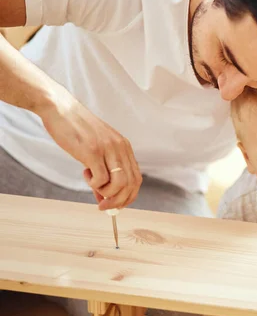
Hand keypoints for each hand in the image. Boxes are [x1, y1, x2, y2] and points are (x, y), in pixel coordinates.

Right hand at [39, 95, 141, 209]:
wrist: (60, 109)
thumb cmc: (76, 130)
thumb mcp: (95, 149)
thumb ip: (102, 171)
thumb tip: (103, 197)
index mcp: (124, 147)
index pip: (137, 178)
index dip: (129, 196)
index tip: (117, 205)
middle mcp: (120, 147)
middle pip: (131, 184)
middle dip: (119, 201)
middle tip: (104, 207)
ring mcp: (107, 149)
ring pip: (120, 184)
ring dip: (107, 194)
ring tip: (93, 187)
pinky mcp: (92, 151)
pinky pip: (101, 178)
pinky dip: (94, 184)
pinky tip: (85, 173)